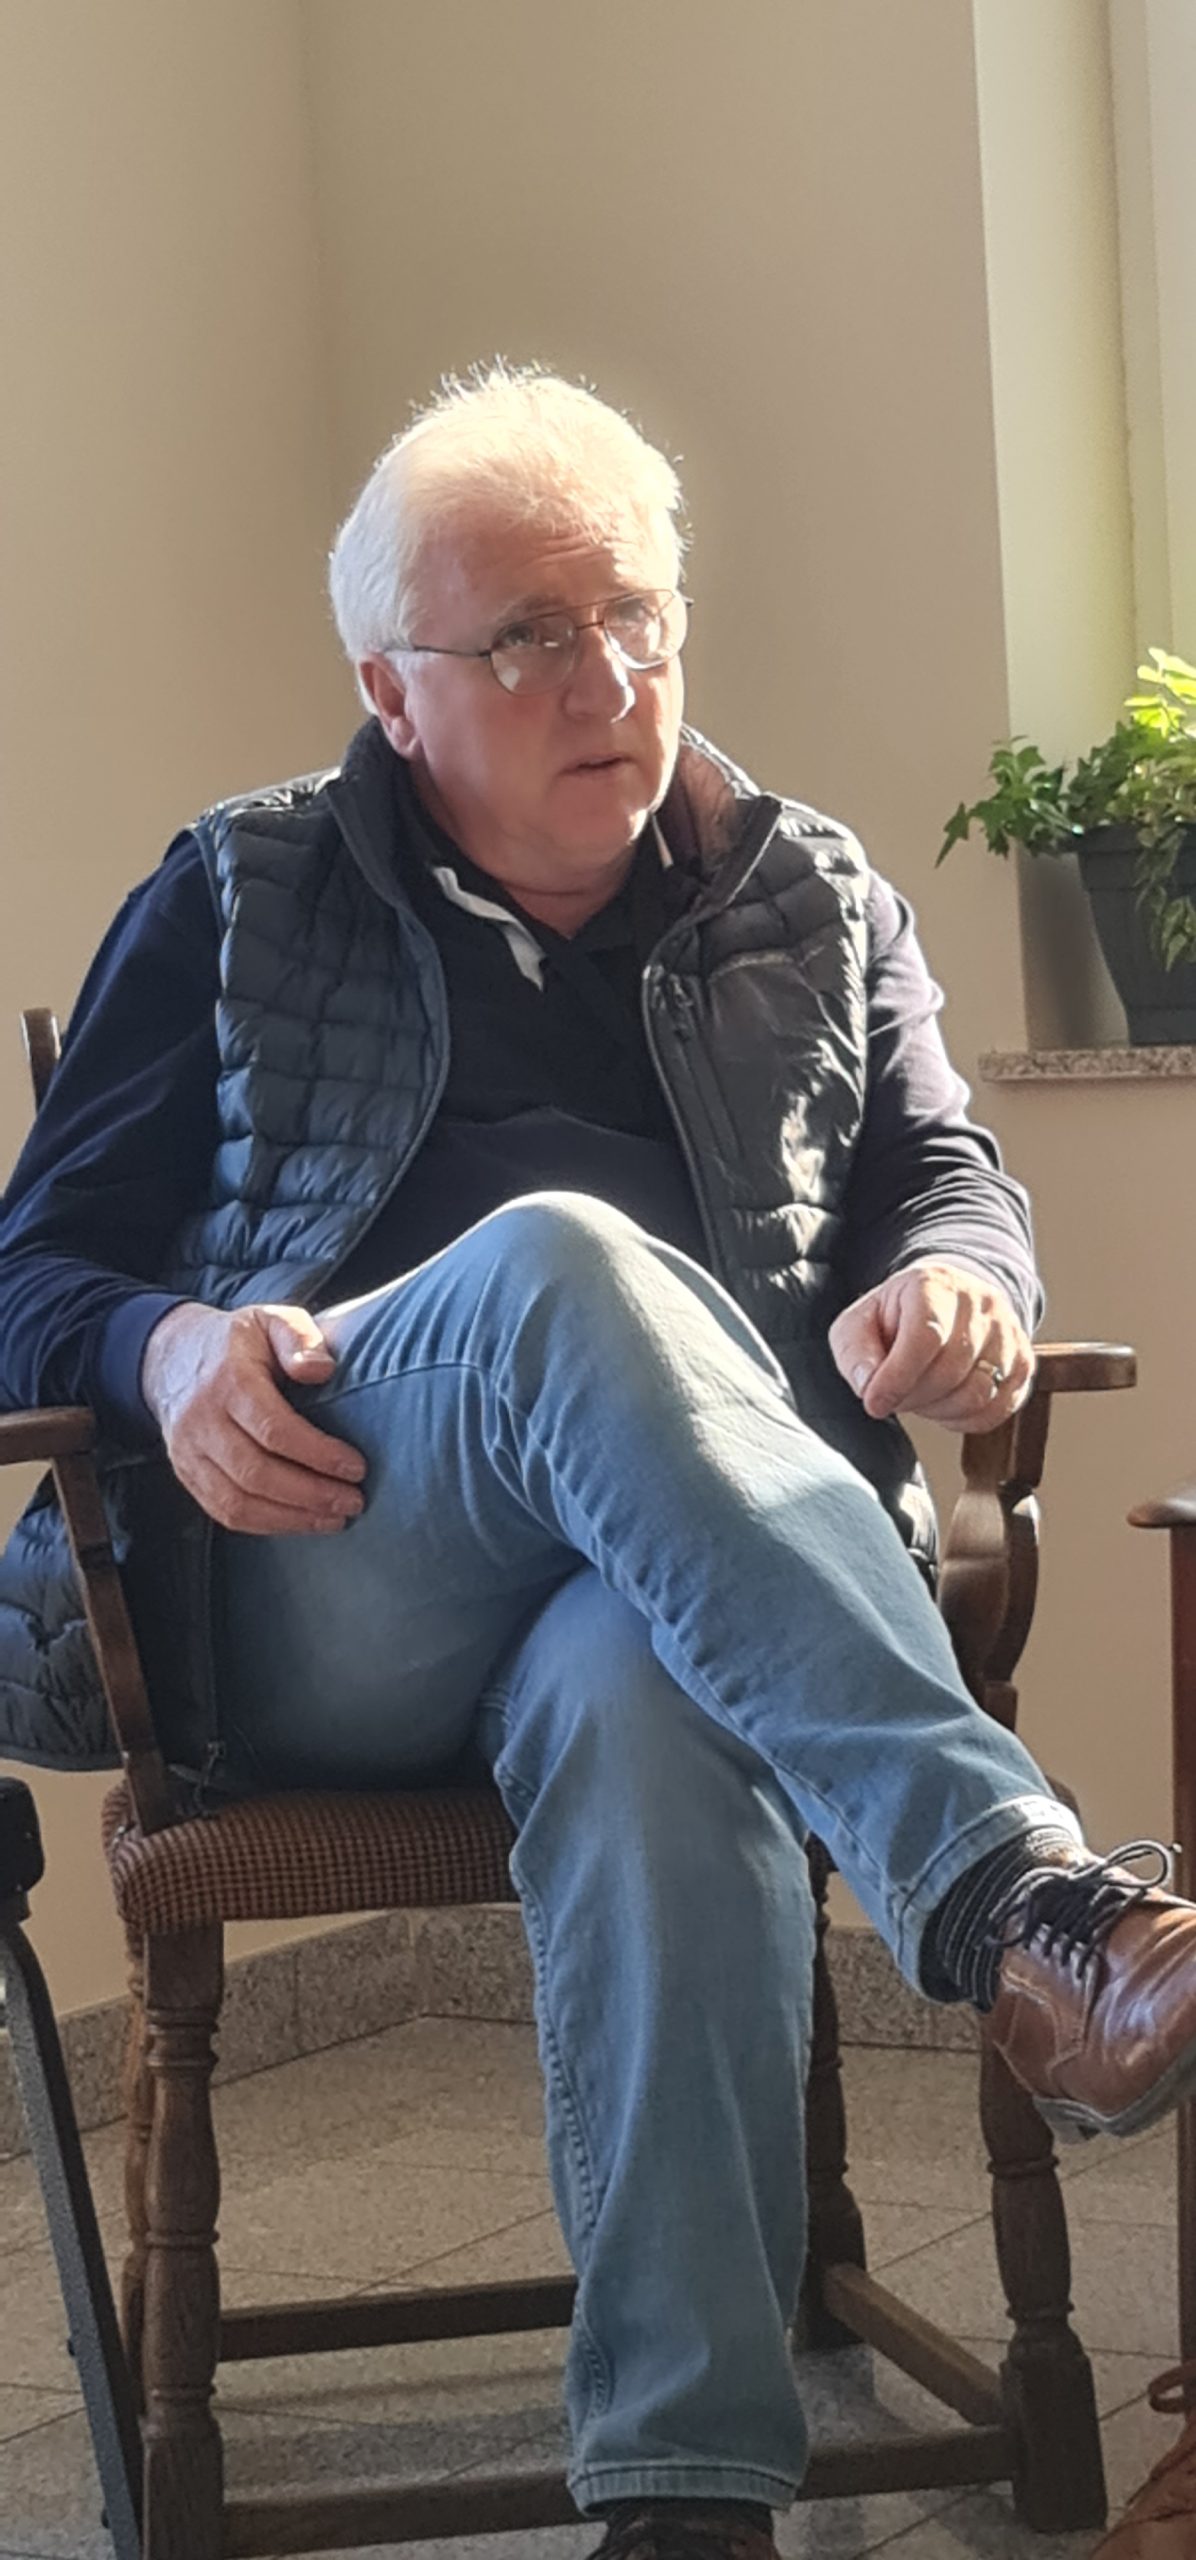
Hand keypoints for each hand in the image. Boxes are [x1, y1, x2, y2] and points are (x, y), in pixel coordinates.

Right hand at [140, 1301, 366, 1533]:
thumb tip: (321, 1370)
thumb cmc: (236, 1341)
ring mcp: (189, 1451)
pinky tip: (300, 1522)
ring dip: (292, 1519)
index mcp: (228, 1380)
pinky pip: (223, 1511)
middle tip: (353, 1502)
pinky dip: (266, 1524)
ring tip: (335, 1520)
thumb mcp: (271, 1319)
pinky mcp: (186, 1473)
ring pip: (238, 1501)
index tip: (356, 1467)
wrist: (170, 1356)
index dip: (318, 1454)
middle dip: (312, 1495)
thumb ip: (299, 1338)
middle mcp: (202, 1420)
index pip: (274, 1429)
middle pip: (257, 1473)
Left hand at [828, 1260, 1032, 1434]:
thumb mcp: (858, 1325)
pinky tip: (944, 1404)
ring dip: (938, 1410)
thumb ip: (855, 1353)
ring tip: (918, 1396)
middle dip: (913, 1397)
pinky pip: (998, 1409)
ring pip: (979, 1394)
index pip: (925, 1337)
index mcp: (935, 1285)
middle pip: (951, 1370)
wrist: (944, 1302)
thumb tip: (869, 1385)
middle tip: (893, 1396)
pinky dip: (965, 1419)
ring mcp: (1008, 1333)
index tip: (874, 1402)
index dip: (897, 1378)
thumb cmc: (896, 1317)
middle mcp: (980, 1303)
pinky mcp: (1022, 1364)